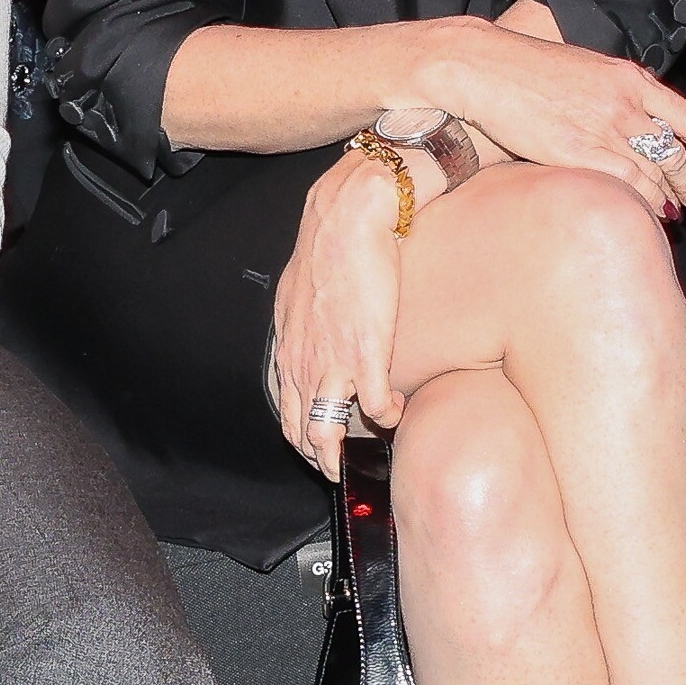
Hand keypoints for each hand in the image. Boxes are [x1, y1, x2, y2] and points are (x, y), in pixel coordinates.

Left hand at [269, 152, 410, 477]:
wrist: (349, 214)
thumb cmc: (329, 245)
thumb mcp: (299, 292)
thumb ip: (304, 324)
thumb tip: (314, 335)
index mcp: (288, 346)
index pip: (286, 409)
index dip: (300, 437)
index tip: (315, 450)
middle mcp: (303, 360)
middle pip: (303, 430)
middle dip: (321, 457)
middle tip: (339, 470)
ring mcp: (333, 360)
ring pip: (328, 430)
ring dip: (345, 452)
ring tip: (362, 460)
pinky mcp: (367, 352)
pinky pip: (377, 406)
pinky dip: (388, 416)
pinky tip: (399, 412)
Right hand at [407, 16, 685, 215]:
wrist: (485, 66)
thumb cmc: (522, 67)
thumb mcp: (583, 69)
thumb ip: (612, 92)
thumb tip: (627, 117)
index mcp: (629, 78)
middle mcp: (624, 103)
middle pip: (675, 150)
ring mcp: (603, 127)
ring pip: (655, 171)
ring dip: (670, 196)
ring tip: (675, 212)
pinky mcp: (578, 150)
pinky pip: (627, 183)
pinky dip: (645, 201)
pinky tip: (650, 211)